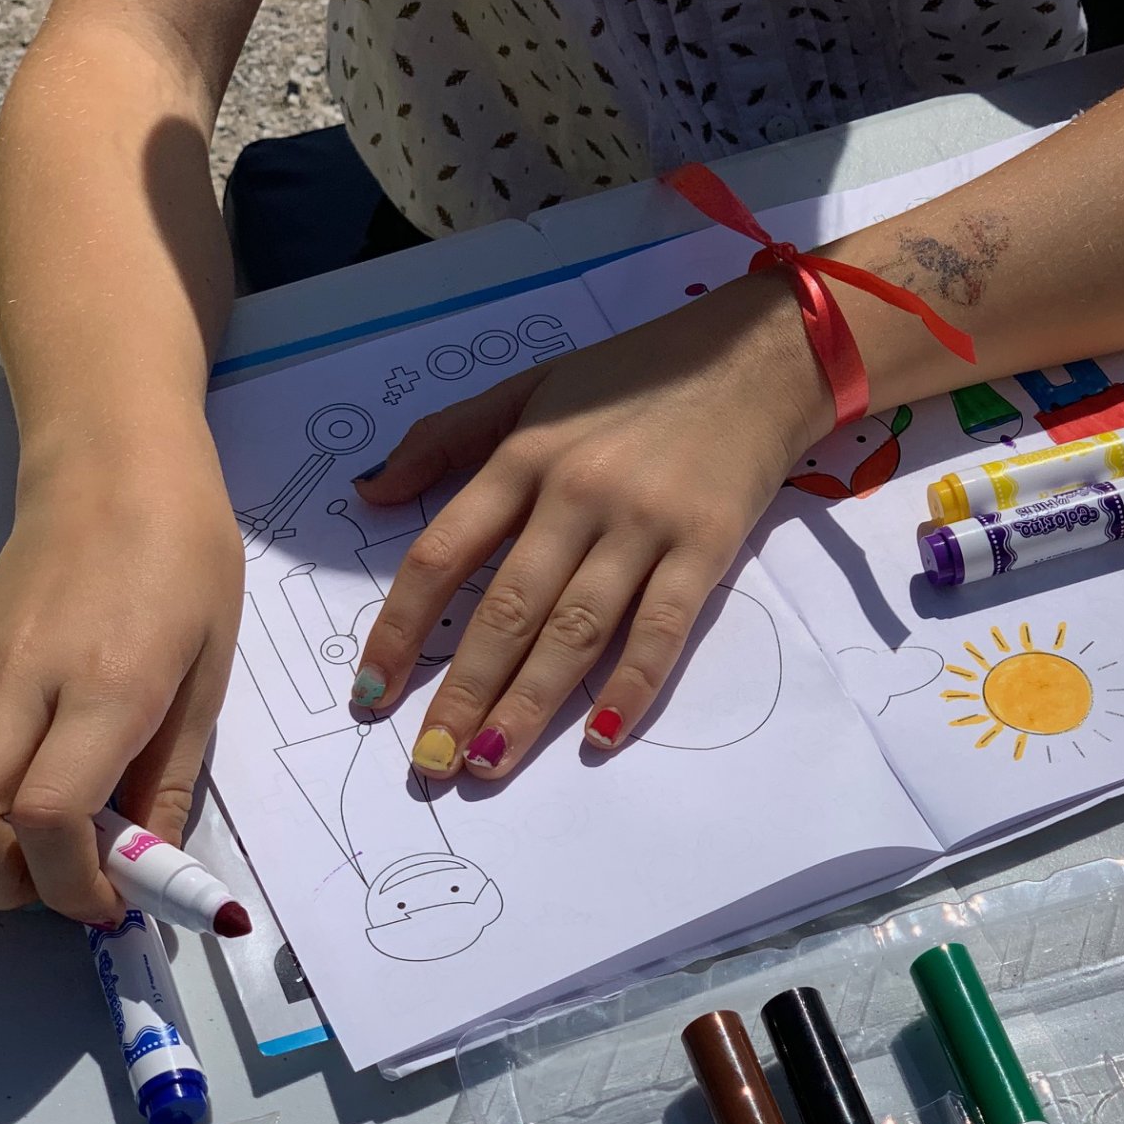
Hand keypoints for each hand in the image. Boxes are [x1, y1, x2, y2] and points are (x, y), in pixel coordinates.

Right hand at [0, 425, 244, 922]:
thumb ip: (174, 775)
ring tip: (30, 863)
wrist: (113, 466)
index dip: (73, 885)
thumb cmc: (186, 557)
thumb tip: (150, 867)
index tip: (114, 903)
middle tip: (69, 886)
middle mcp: (21, 682)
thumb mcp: (213, 668)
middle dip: (8, 889)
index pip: (49, 816)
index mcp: (107, 681)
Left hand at [351, 271, 828, 778]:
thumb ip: (447, 438)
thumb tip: (369, 492)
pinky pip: (662, 628)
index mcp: (523, 456)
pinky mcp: (706, 546)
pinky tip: (601, 738)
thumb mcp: (529, 388)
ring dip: (530, 704)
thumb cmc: (634, 378)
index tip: (370, 694)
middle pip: (506, 609)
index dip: (399, 629)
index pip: (442, 554)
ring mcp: (642, 523)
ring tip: (489, 762)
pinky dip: (632, 686)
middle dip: (462, 693)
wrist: (753, 359)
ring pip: (575, 630)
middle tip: (429, 764)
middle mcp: (575, 493)